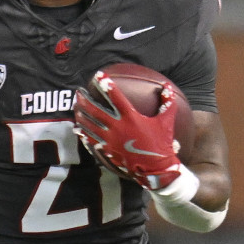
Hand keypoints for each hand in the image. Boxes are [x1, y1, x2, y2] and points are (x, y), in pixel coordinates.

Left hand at [73, 70, 181, 189]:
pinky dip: (83, 133)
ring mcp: (111, 139)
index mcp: (131, 117)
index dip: (106, 85)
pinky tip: (77, 128)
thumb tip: (167, 86)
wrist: (156, 168)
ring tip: (75, 107)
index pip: (115, 97)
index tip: (99, 76)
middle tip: (78, 92)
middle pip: (96, 110)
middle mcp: (118, 126)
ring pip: (90, 124)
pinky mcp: (108, 149)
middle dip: (85, 100)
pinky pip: (91, 139)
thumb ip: (167, 102)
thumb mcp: (166, 121)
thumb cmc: (161, 143)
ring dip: (81, 114)